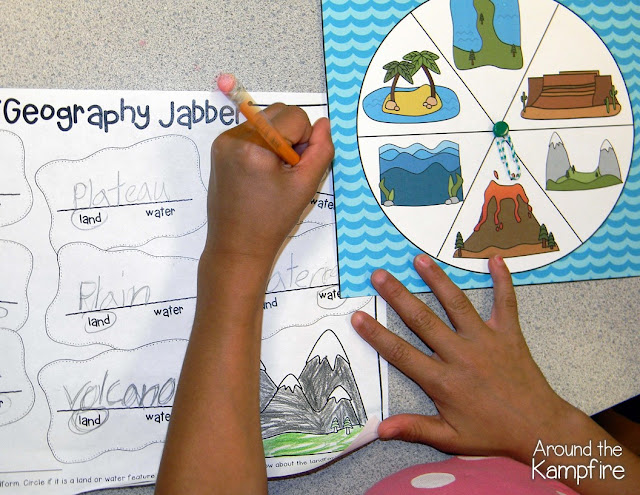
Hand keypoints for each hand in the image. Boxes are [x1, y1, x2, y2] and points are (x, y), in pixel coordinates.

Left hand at [205, 104, 333, 265]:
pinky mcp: (219, 147)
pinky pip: (251, 130)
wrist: (237, 245)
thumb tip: (324, 124)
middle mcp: (234, 136)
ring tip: (273, 173)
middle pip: (279, 112)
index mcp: (255, 145)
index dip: (305, 140)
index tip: (296, 168)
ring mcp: (223, 141)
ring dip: (278, 140)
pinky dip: (263, 145)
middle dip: (291, 136)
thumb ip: (321, 150)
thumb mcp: (305, 186)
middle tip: (287, 170)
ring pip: (266, 119)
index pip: (295, 116)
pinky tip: (260, 173)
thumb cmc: (272, 221)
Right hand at [351, 254, 571, 463]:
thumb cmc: (492, 433)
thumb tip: (379, 429)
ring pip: (456, 304)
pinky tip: (495, 258)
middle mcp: (461, 355)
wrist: (539, 428)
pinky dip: (502, 280)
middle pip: (423, 320)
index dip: (377, 335)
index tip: (357, 316)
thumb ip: (415, 429)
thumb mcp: (451, 438)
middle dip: (398, 296)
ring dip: (437, 279)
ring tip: (419, 259)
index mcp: (443, 381)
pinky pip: (505, 302)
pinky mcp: (508, 334)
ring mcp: (485, 340)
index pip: (401, 354)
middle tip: (379, 275)